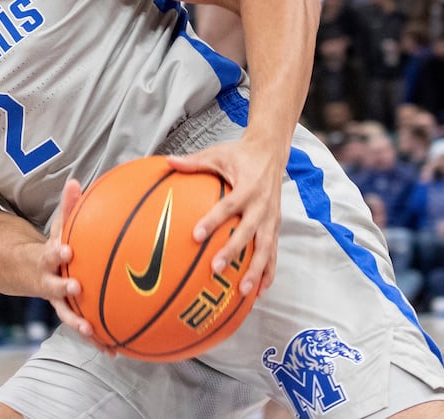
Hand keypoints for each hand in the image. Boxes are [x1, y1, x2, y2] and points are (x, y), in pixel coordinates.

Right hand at [40, 179, 114, 354]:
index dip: (57, 253)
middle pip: (55, 288)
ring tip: (94, 333)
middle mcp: (48, 281)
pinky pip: (81, 325)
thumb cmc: (50, 247)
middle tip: (76, 289)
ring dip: (80, 324)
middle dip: (65, 290)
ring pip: (67, 313)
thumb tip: (75, 181)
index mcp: (47, 259)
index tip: (66, 251)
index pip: (51, 253)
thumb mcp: (56, 227)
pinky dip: (96, 337)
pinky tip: (115, 350)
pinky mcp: (66, 312)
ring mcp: (56, 299)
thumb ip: (68, 207)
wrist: (22, 272)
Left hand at [167, 138, 283, 298]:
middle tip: (215, 269)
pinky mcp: (276, 226)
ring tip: (244, 291)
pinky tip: (260, 291)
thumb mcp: (218, 154)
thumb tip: (168, 162)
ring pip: (266, 248)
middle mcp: (262, 205)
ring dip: (256, 271)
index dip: (213, 221)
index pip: (228, 206)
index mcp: (247, 187)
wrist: (271, 152)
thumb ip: (194, 162)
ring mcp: (271, 218)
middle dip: (233, 252)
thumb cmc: (241, 155)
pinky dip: (268, 272)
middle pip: (248, 232)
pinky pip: (273, 252)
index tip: (196, 236)